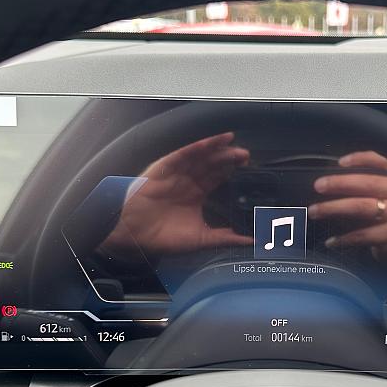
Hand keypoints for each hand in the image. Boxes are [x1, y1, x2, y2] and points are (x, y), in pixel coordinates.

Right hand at [102, 132, 251, 255]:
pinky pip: (182, 155)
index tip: (249, 169)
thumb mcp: (201, 238)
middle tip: (246, 156)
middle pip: (212, 165)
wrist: (135, 237)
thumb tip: (251, 241)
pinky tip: (210, 144)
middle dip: (229, 159)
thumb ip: (226, 238)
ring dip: (216, 150)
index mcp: (196, 195)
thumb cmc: (163, 238)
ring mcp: (176, 174)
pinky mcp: (163, 169)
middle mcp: (187, 182)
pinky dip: (196, 148)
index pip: (218, 179)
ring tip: (233, 145)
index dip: (232, 172)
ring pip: (200, 157)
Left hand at [308, 151, 386, 285]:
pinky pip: (363, 235)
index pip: (383, 163)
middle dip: (339, 184)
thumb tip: (338, 185)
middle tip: (318, 186)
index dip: (360, 159)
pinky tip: (331, 240)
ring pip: (362, 207)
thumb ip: (379, 191)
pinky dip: (344, 238)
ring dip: (334, 209)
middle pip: (368, 184)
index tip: (339, 162)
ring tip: (315, 211)